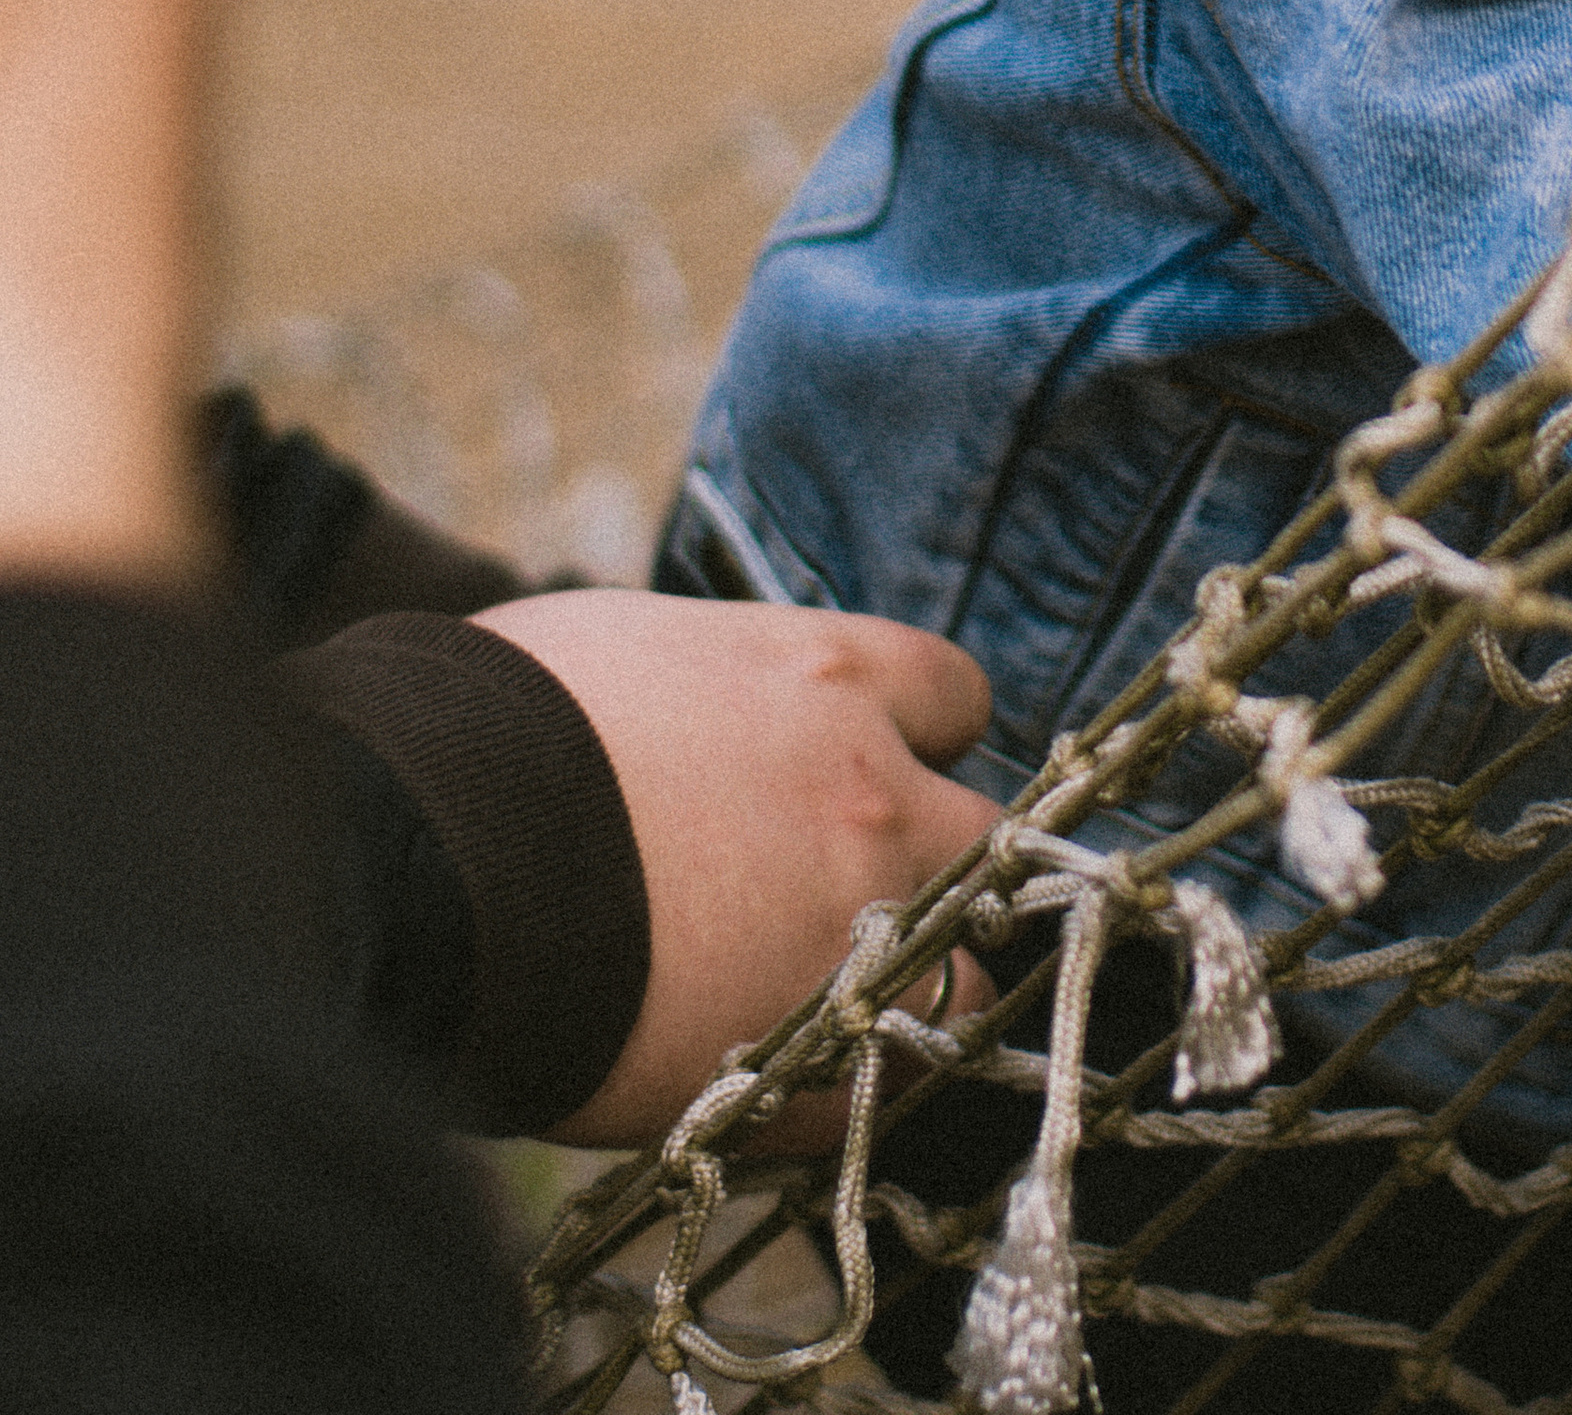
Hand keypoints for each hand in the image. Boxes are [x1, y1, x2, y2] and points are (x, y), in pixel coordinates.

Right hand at [469, 590, 1000, 1145]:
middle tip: (848, 896)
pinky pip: (872, 1090)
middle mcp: (872, 794)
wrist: (418, 863)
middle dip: (931, 867)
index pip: (955, 696)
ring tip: (814, 1006)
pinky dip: (831, 1088)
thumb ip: (714, 687)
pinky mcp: (805, 1062)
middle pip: (981, 840)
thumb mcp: (621, 651)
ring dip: (906, 989)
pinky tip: (761, 1077)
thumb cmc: (487, 730)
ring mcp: (851, 933)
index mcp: (828, 677)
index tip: (875, 764)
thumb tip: (705, 712)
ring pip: (956, 978)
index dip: (915, 737)